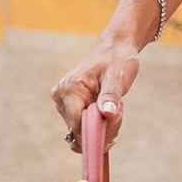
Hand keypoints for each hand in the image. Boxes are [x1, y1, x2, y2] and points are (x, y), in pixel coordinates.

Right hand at [47, 24, 145, 153]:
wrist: (114, 49)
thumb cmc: (117, 60)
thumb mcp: (117, 77)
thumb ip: (111, 96)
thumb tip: (108, 114)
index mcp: (70, 89)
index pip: (77, 125)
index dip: (97, 131)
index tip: (117, 119)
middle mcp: (61, 97)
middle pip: (79, 131)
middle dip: (102, 129)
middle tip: (120, 111)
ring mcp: (63, 103)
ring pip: (81, 132)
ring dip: (102, 127)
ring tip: (114, 107)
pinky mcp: (69, 107)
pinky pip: (82, 127)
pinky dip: (98, 126)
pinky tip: (108, 112)